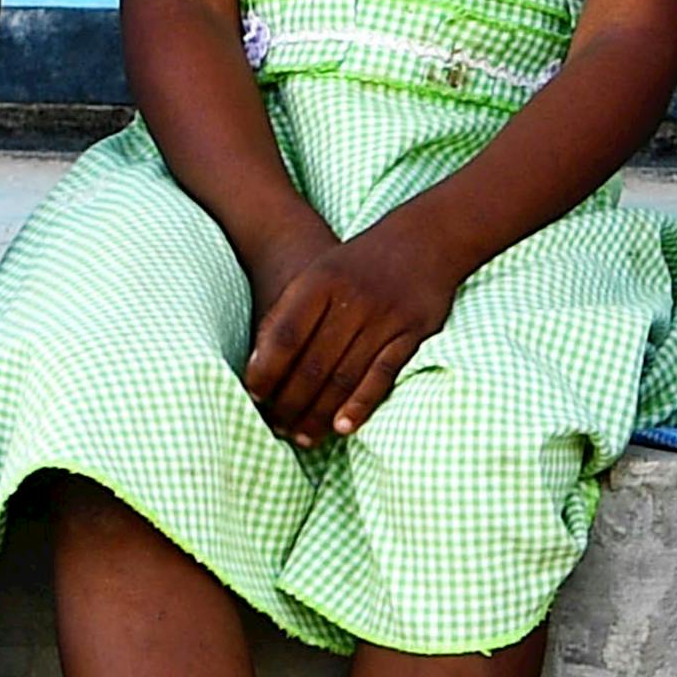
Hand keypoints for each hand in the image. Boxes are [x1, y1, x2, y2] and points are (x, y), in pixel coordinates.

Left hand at [237, 226, 463, 444]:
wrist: (423, 240)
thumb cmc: (357, 266)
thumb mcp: (317, 274)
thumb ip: (287, 314)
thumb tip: (257, 367)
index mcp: (321, 281)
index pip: (285, 336)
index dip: (266, 371)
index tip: (253, 396)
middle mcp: (354, 298)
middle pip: (313, 363)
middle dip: (290, 402)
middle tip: (275, 427)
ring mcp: (387, 316)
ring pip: (345, 376)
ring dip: (320, 412)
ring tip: (302, 436)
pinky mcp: (414, 331)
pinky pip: (383, 375)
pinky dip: (362, 404)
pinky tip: (342, 427)